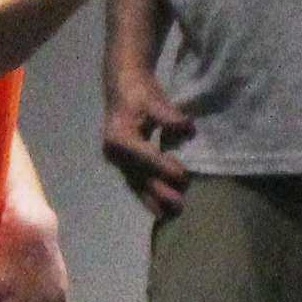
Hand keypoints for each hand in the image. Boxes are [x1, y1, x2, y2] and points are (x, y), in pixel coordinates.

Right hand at [102, 71, 193, 215]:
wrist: (123, 86)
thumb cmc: (138, 92)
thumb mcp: (154, 99)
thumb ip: (169, 115)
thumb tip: (187, 129)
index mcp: (119, 137)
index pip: (144, 156)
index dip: (163, 167)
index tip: (183, 175)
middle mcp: (114, 153)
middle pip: (138, 176)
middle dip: (158, 192)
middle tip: (179, 206)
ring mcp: (118, 160)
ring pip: (136, 184)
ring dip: (153, 200)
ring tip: (170, 215)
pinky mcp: (124, 164)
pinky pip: (136, 183)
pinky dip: (148, 195)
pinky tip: (159, 209)